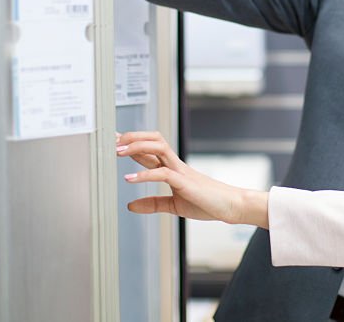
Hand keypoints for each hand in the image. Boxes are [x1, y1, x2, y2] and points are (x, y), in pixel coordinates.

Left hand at [117, 131, 269, 227]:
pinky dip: (144, 175)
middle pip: (153, 139)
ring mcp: (180, 171)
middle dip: (132, 137)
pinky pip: (162, 173)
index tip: (115, 140)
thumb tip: (130, 205)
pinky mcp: (185, 182)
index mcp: (172, 169)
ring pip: (158, 147)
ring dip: (137, 147)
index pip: (149, 150)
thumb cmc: (207, 203)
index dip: (131, 143)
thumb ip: (153, 203)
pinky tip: (129, 179)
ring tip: (119, 152)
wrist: (230, 206)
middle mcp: (175, 164)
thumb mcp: (174, 205)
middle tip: (113, 140)